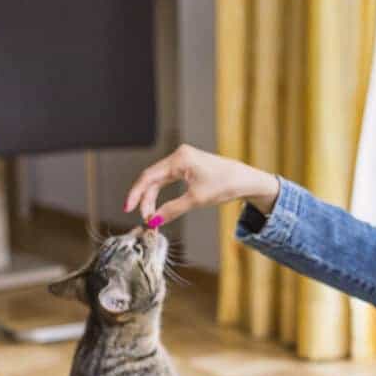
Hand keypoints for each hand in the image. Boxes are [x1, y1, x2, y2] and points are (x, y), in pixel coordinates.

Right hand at [124, 144, 280, 225]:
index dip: (136, 194)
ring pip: (160, 180)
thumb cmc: (226, 185)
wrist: (246, 181)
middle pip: (152, 178)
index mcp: (179, 158)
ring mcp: (184, 160)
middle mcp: (179, 155)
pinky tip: (160, 206)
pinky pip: (169, 180)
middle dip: (146, 200)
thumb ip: (172, 210)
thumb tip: (154, 220)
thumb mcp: (196, 200)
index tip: (128, 208)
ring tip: (152, 216)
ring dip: (154, 198)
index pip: (148, 176)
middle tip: (146, 219)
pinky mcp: (189, 166)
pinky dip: (163, 194)